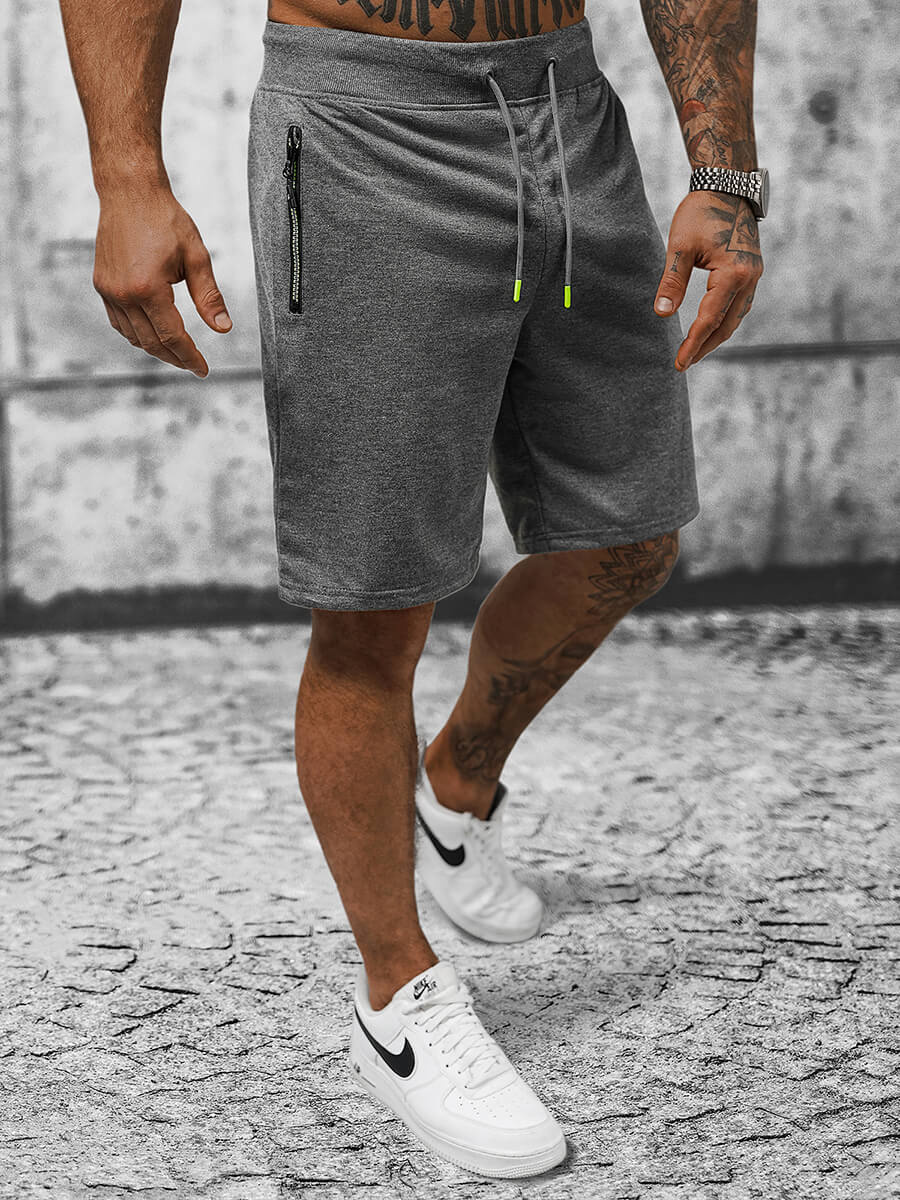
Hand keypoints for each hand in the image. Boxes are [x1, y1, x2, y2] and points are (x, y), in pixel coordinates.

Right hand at [93, 185, 231, 377]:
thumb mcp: (196, 257)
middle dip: (175, 358)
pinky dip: (136, 334)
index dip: (190, 357)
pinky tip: (152, 335)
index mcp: (149, 288)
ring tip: (177, 353)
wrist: (130, 193)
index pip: (173, 337)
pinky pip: (119, 322)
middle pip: (152, 343)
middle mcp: (123, 294)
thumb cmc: (166, 220)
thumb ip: (209, 296)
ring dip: (155, 349)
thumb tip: (223, 329)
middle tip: (194, 365)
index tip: (203, 370)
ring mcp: (109, 291)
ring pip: (133, 337)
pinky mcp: (101, 285)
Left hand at [653, 190, 762, 371]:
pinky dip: (726, 320)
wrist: (727, 185)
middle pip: (726, 325)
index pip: (709, 319)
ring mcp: (754, 274)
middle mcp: (749, 278)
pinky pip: (740, 304)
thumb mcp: (680, 247)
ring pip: (736, 317)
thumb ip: (672, 283)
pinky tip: (712, 326)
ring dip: (717, 335)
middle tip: (684, 363)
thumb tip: (662, 315)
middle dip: (705, 346)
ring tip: (696, 350)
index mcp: (732, 274)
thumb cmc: (701, 212)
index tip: (679, 363)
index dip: (693, 344)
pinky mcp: (752, 270)